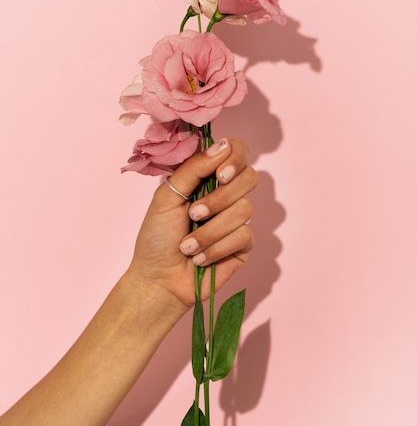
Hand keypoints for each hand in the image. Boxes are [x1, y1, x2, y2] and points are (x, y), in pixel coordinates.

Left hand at [125, 138, 257, 310]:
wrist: (158, 280)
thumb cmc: (157, 237)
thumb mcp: (167, 196)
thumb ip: (193, 168)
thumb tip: (223, 145)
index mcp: (207, 178)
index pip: (237, 151)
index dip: (235, 158)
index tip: (219, 174)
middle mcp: (226, 195)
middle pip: (250, 177)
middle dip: (220, 198)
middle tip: (194, 214)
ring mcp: (237, 220)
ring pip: (244, 210)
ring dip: (210, 231)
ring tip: (188, 245)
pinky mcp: (243, 245)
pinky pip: (244, 235)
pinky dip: (216, 247)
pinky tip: (200, 258)